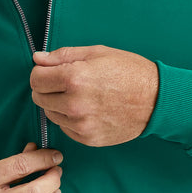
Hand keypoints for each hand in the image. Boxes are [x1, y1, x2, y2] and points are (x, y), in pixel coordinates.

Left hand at [30, 45, 158, 146]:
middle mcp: (74, 104)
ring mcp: (81, 124)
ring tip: (79, 95)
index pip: (35, 78)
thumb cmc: (129, 72)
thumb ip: (62, 56)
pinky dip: (70, 119)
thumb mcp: (96, 53)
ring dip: (57, 104)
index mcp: (74, 78)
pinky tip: (87, 109)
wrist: (156, 100)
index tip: (51, 71)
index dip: (41, 72)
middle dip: (47, 88)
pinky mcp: (87, 138)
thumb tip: (37, 59)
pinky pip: (65, 128)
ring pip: (50, 114)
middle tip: (66, 82)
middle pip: (39, 97)